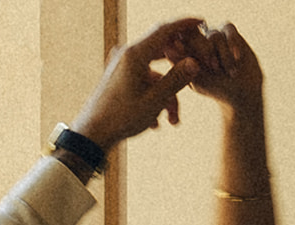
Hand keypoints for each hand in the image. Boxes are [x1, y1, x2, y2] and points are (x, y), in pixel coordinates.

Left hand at [67, 17, 206, 152]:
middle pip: (162, 51)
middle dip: (179, 71)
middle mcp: (128, 54)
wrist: (93, 132)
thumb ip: (176, 80)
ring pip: (155, 73)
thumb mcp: (154, 100)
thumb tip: (194, 62)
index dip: (184, 24)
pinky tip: (155, 122)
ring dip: (167, 96)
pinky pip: (145, 81)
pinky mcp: (120, 77)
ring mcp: (123, 65)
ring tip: (172, 121)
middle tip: (197, 72)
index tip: (201, 21)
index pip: (165, 30)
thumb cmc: (122, 118)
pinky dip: (154, 98)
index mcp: (135, 54)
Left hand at [170, 21, 263, 113]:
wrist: (242, 94)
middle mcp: (198, 39)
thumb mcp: (198, 82)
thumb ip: (183, 66)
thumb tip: (168, 50)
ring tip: (231, 72)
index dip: (187, 42)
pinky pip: (228, 29)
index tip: (198, 56)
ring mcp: (213, 35)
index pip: (180, 38)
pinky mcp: (229, 33)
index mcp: (185, 49)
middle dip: (205, 50)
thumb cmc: (217, 91)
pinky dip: (232, 43)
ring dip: (223, 54)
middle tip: (214, 67)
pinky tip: (236, 58)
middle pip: (196, 34)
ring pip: (214, 35)